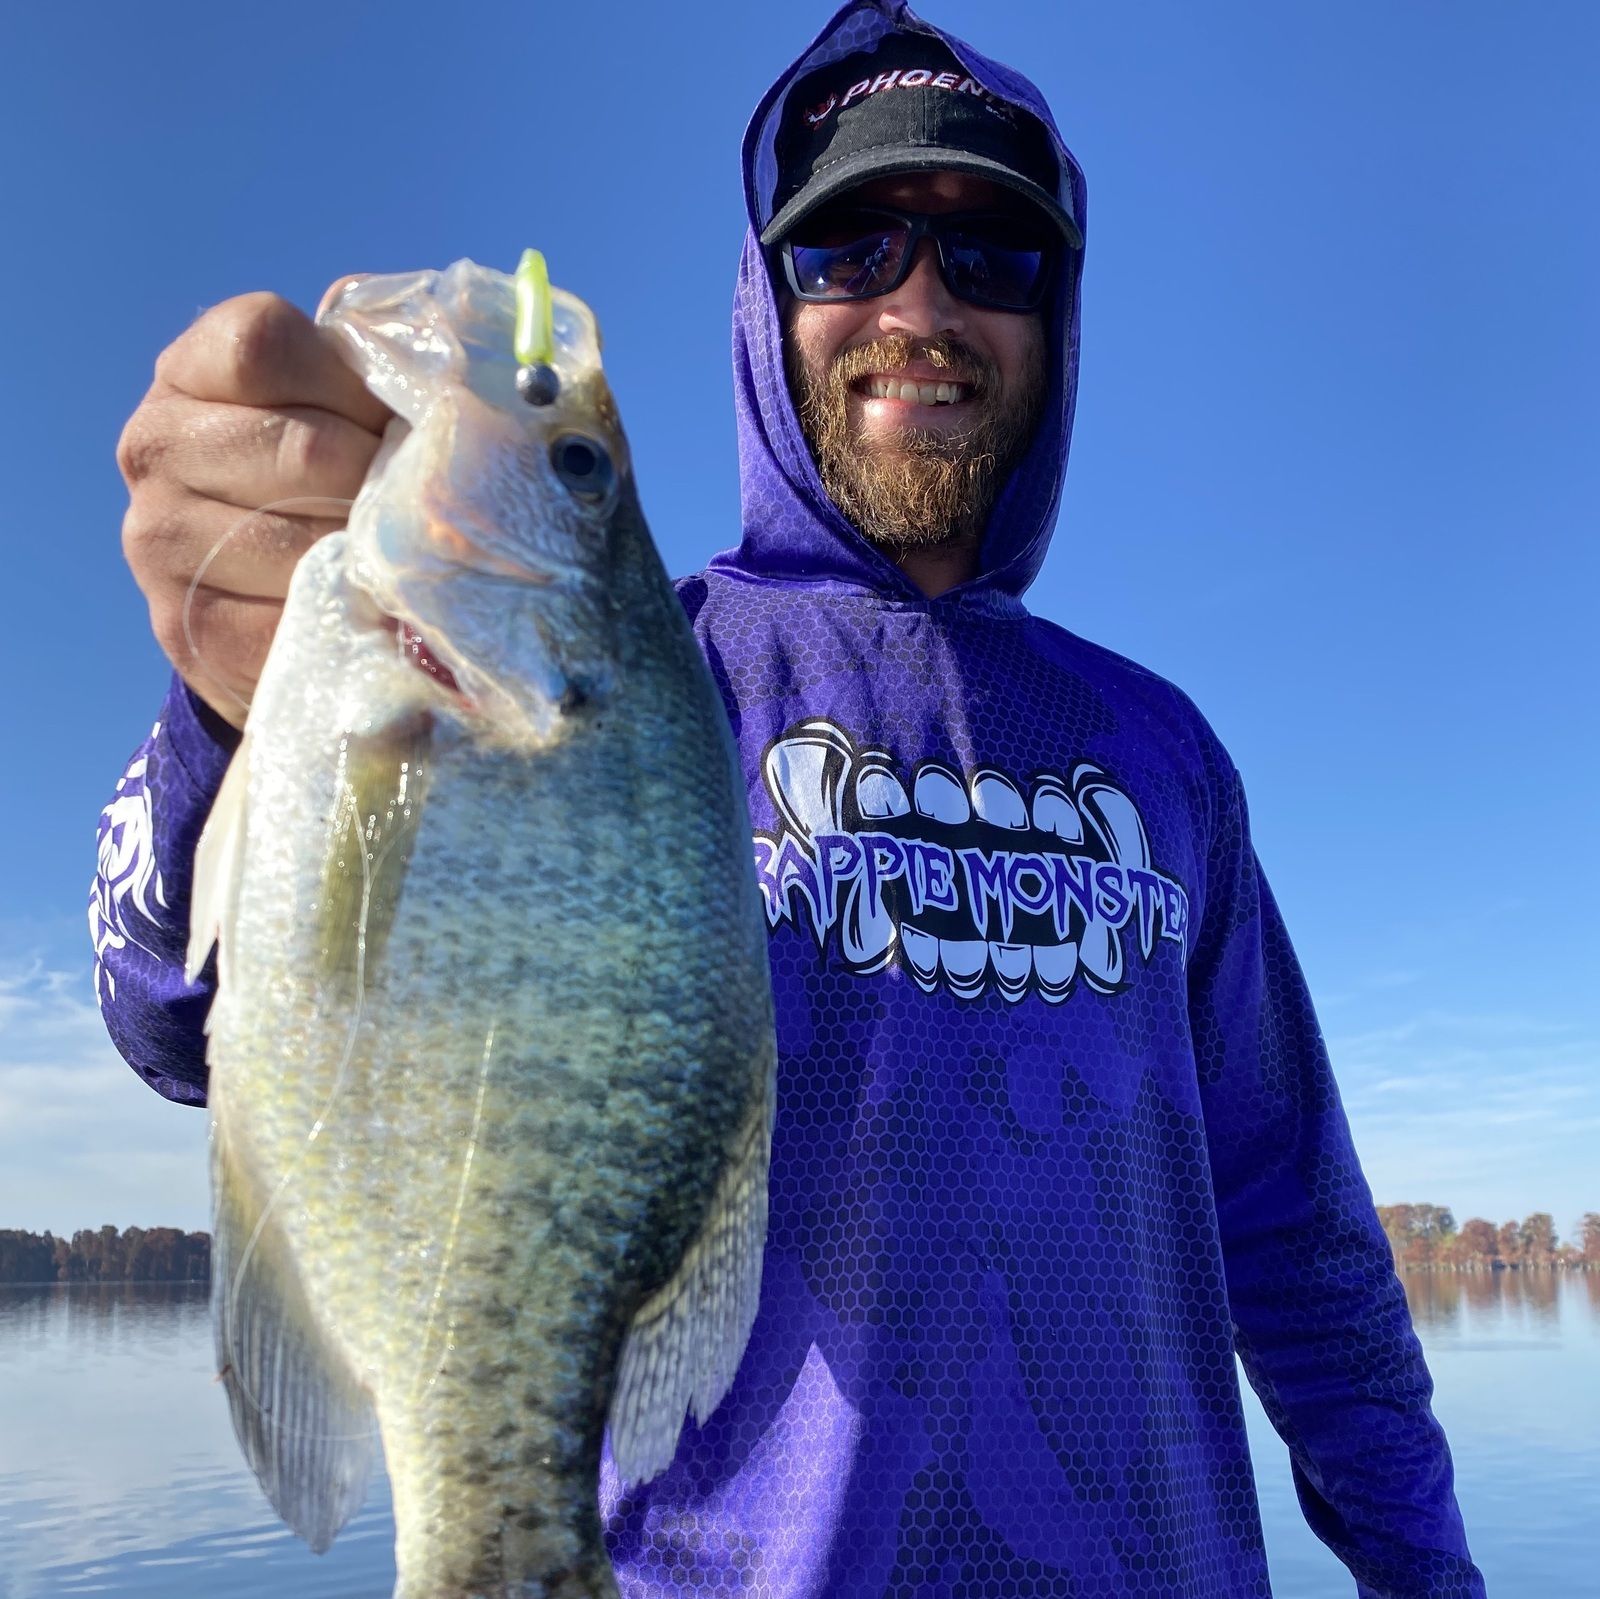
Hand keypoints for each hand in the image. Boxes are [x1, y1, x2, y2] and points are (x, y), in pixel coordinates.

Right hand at [117, 280, 392, 728]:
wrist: (271, 599)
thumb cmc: (332, 475)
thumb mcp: (346, 402)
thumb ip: (376, 367)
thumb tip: (435, 362)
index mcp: (192, 368)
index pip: (265, 346)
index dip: (354, 386)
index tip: (392, 422)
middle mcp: (157, 445)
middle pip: (305, 450)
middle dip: (385, 482)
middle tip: (422, 507)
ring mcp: (162, 540)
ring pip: (307, 544)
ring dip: (377, 558)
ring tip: (406, 560)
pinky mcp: (194, 630)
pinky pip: (299, 620)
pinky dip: (356, 620)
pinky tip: (378, 612)